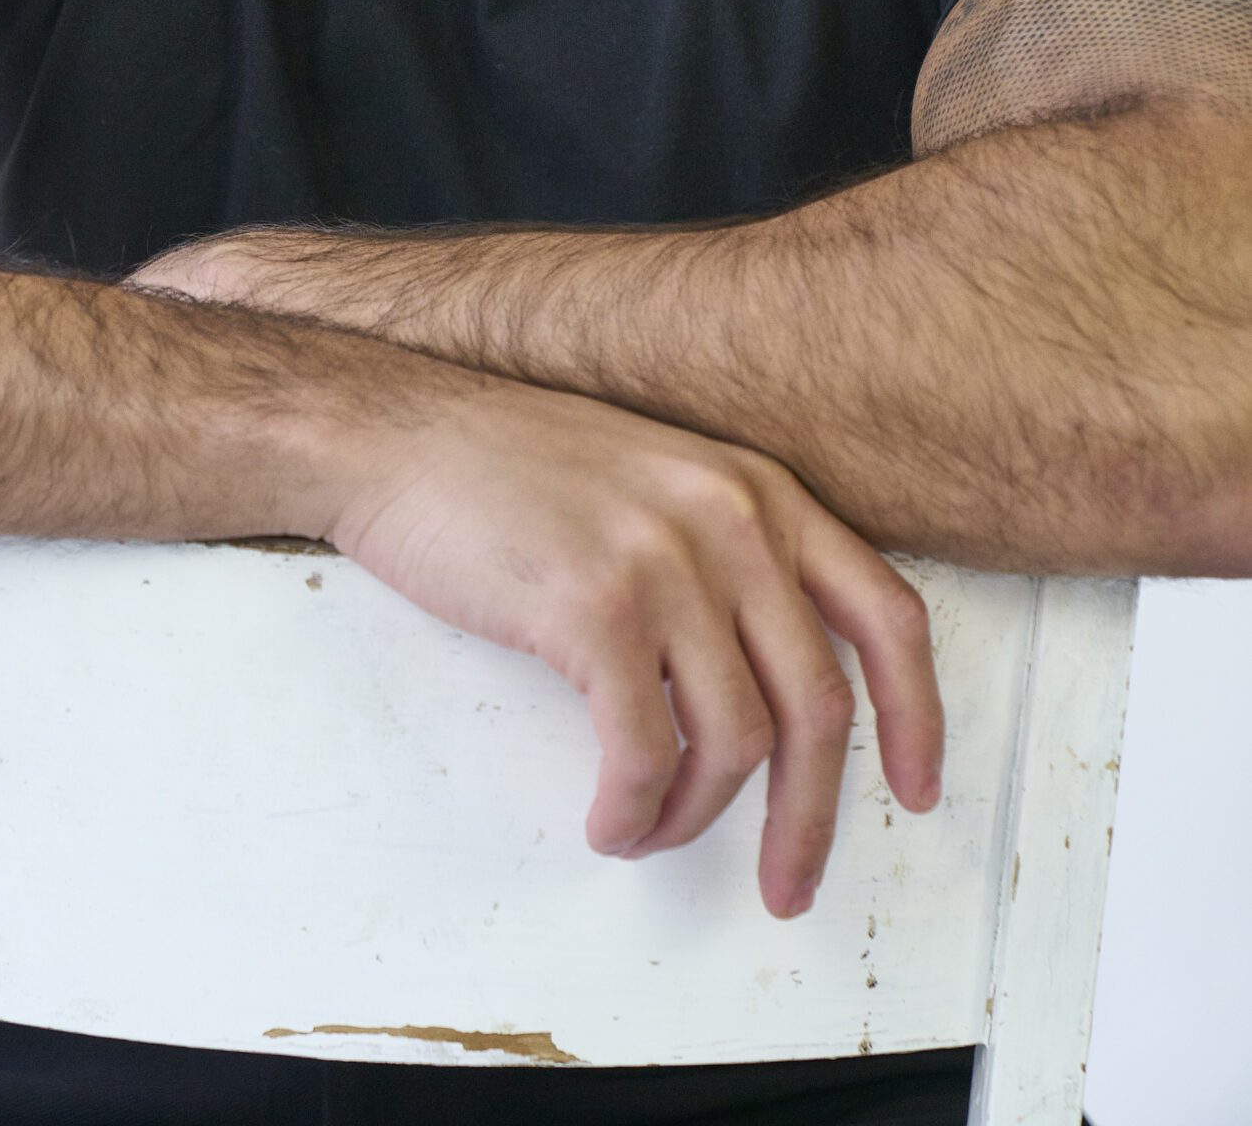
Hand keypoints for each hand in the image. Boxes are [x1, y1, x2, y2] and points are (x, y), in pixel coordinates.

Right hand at [316, 374, 942, 918]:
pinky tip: (610, 819)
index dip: (918, 717)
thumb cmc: (508, 467)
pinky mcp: (593, 608)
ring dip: (697, 816)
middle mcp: (731, 519)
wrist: (398, 432)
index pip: (886, 612)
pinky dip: (634, 811)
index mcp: (758, 489)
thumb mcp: (656, 478)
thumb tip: (768, 681)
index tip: (917, 791)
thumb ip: (727, 552)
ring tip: (653, 828)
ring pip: (737, 741)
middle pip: (820, 705)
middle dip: (813, 818)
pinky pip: (644, 753)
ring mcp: (665, 560)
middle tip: (790, 884)